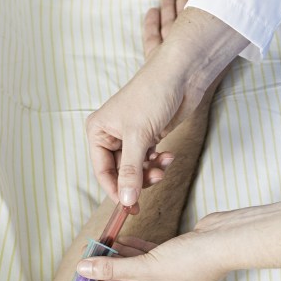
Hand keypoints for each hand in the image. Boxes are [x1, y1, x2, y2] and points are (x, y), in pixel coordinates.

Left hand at [83, 233, 227, 280]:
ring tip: (105, 242)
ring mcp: (178, 280)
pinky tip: (123, 239)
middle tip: (94, 252)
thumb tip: (83, 268)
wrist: (224, 241)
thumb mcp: (145, 267)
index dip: (106, 277)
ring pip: (143, 268)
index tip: (87, 266)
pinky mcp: (182, 261)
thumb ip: (113, 268)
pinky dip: (140, 249)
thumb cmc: (190, 262)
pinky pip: (154, 258)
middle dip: (115, 265)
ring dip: (125, 255)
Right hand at [85, 0, 248, 206]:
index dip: (115, 190)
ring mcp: (131, 137)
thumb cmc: (153, 94)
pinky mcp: (149, 136)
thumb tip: (125, 201)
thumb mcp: (139, 136)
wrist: (182, 74)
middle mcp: (111, 135)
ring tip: (164, 164)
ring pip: (137, 169)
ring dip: (152, 172)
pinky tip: (169, 155)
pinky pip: (150, 161)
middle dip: (139, 179)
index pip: (102, 171)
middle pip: (121, 173)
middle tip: (156, 180)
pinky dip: (159, 162)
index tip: (130, 206)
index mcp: (98, 131)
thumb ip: (131, 171)